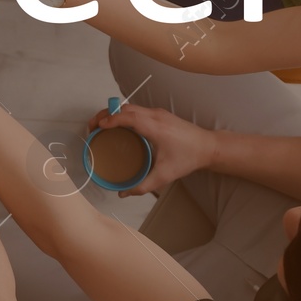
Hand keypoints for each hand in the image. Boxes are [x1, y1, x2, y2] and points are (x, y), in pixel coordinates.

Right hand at [86, 103, 217, 196]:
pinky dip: (122, 115)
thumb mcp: (165, 175)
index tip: (98, 128)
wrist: (208, 147)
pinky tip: (117, 126)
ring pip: (129, 107)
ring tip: (101, 126)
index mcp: (156, 127)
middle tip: (92, 127)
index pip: (128, 117)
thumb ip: (143, 186)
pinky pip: (136, 110)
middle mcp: (155, 116)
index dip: (111, 120)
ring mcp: (157, 112)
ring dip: (113, 113)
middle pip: (124, 108)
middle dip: (105, 115)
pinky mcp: (159, 114)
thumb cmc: (189, 158)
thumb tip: (123, 193)